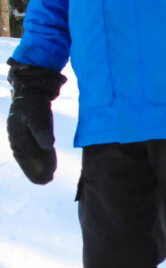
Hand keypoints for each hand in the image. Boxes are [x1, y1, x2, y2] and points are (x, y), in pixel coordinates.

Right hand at [6, 60, 66, 184]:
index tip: (46, 179)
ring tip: (47, 176)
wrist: (30, 87)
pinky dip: (37, 155)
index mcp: (17, 135)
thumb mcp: (38, 114)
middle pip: (25, 158)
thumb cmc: (34, 101)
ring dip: (36, 165)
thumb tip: (48, 145)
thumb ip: (42, 129)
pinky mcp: (25, 130)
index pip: (26, 157)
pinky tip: (45, 161)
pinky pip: (30, 147)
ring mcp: (19, 133)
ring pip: (28, 154)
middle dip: (35, 170)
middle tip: (47, 181)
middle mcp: (16, 136)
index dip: (35, 169)